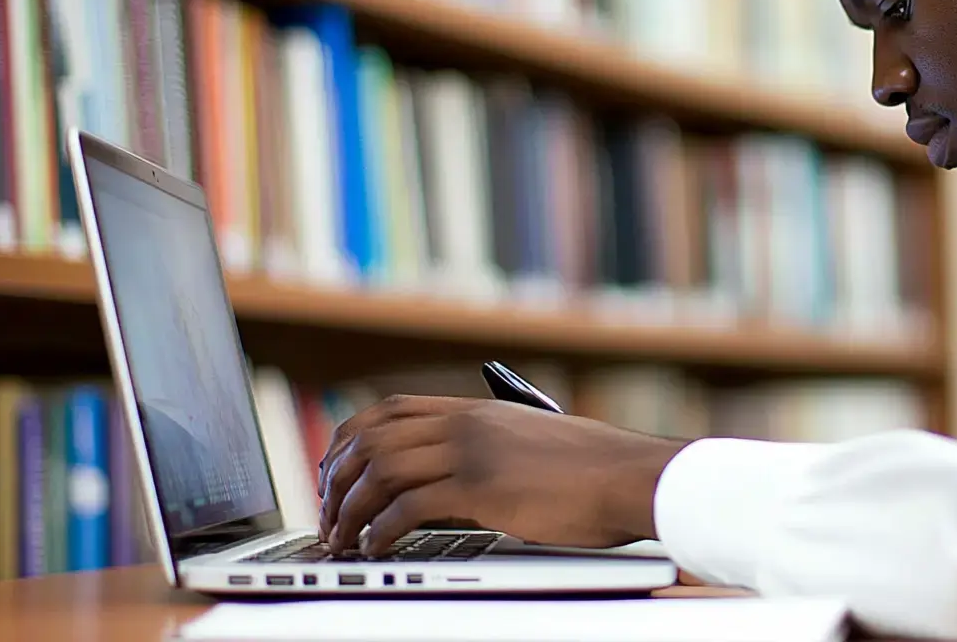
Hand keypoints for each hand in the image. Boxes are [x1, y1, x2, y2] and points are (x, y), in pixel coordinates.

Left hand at [316, 395, 686, 555]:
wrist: (629, 476)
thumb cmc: (595, 469)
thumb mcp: (532, 443)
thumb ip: (491, 448)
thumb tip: (459, 479)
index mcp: (477, 409)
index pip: (391, 410)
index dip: (351, 439)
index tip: (335, 473)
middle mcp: (467, 423)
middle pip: (373, 437)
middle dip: (337, 479)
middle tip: (327, 515)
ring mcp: (472, 452)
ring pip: (381, 469)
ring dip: (350, 509)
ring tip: (341, 539)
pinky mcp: (482, 487)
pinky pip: (408, 505)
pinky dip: (380, 529)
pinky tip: (375, 547)